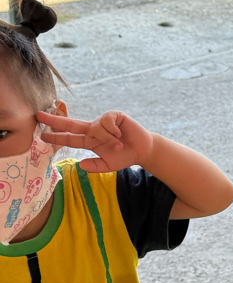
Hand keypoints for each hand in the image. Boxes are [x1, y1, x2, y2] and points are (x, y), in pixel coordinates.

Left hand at [37, 110, 153, 173]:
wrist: (143, 150)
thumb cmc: (124, 157)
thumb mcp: (108, 166)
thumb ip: (95, 166)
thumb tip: (81, 165)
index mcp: (90, 141)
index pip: (70, 138)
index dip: (56, 136)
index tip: (42, 136)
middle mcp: (94, 129)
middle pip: (71, 124)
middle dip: (55, 120)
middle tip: (39, 115)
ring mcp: (103, 122)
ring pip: (95, 128)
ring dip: (106, 138)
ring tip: (118, 144)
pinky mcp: (114, 115)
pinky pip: (106, 121)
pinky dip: (112, 130)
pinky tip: (120, 134)